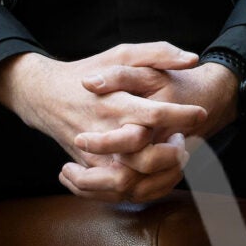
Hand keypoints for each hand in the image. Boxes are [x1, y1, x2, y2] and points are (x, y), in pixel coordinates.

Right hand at [0, 43, 213, 204]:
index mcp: (115, 104)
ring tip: (172, 157)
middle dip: (174, 154)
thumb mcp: (121, 54)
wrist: (45, 96)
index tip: (200, 113)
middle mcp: (105, 133)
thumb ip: (157, 53)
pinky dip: (143, 189)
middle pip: (145, 157)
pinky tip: (157, 172)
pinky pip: (117, 192)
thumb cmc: (89, 71)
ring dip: (160, 176)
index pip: (154, 115)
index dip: (183, 116)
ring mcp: (95, 156)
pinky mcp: (89, 170)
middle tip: (183, 140)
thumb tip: (192, 60)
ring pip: (131, 183)